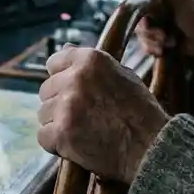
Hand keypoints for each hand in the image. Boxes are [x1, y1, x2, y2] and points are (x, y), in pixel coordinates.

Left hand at [37, 46, 167, 183]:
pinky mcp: (61, 132)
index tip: (71, 90)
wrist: (150, 147)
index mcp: (91, 60)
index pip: (54, 62)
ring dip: (57, 123)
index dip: (61, 77)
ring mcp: (66, 106)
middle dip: (59, 102)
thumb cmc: (140, 111)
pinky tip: (74, 145)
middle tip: (82, 115)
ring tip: (81, 131)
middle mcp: (76, 78)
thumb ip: (90, 63)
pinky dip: (55, 143)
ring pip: (44, 113)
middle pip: (46, 89)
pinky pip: (43, 136)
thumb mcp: (122, 75)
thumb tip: (65, 46)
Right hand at [133, 0, 193, 61]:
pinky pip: (146, 40)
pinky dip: (152, 47)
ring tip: (163, 46)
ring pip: (141, 28)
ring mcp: (158, 17)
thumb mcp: (184, 2)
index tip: (144, 16)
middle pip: (138, 12)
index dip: (138, 3)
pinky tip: (161, 51)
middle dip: (147, 28)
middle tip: (160, 36)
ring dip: (151, 39)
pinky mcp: (158, 32)